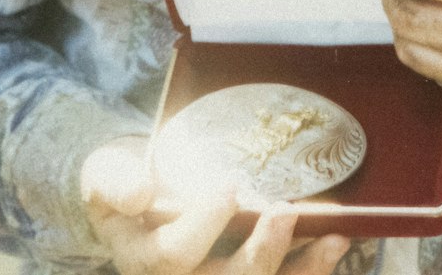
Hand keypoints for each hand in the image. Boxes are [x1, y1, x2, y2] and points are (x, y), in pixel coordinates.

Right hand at [80, 136, 349, 274]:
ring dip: (300, 269)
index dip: (202, 225)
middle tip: (286, 211)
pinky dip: (309, 269)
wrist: (138, 198)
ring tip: (331, 237)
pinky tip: (334, 246)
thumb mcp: (107, 176)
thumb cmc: (125, 183)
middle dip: (260, 255)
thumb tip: (141, 192)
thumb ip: (117, 182)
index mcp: (144, 260)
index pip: (174, 255)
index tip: (229, 187)